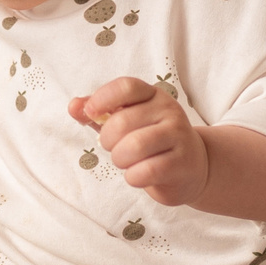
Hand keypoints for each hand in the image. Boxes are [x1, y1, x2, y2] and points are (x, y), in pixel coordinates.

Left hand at [69, 78, 210, 207]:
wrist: (192, 166)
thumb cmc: (151, 141)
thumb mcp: (127, 121)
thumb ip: (98, 112)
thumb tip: (74, 106)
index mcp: (152, 96)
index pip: (126, 87)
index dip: (102, 98)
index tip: (90, 113)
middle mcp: (169, 111)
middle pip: (122, 122)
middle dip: (107, 141)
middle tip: (114, 148)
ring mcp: (178, 136)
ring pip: (133, 147)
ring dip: (120, 160)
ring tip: (126, 161)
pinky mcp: (181, 163)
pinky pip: (145, 171)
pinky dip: (133, 177)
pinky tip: (139, 175)